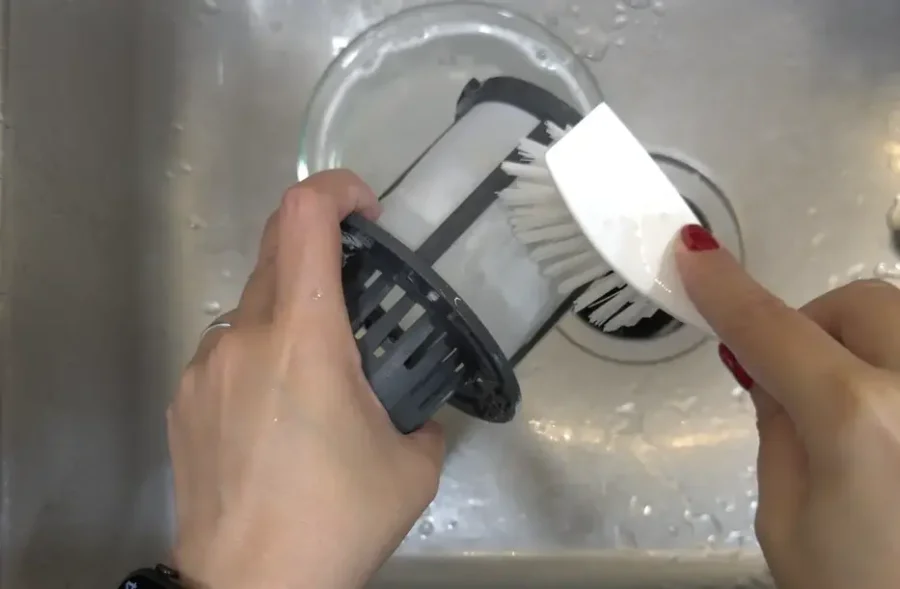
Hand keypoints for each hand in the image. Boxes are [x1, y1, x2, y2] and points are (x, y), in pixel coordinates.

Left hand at [168, 170, 444, 588]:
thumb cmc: (336, 519)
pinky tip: (276, 416)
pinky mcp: (182, 400)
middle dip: (322, 255)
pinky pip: (226, 352)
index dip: (336, 189)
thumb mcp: (411, 469)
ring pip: (250, 308)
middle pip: (275, 251)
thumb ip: (424, 421)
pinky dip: (258, 357)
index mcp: (303, 335)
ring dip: (289, 315)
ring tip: (318, 377)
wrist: (252, 586)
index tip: (367, 209)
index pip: (305, 217)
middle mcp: (243, 336)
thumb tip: (419, 418)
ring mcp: (203, 367)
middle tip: (360, 296)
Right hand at [676, 224, 899, 588]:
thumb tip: (774, 377)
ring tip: (854, 420)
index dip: (725, 290)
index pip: (773, 330)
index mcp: (861, 422)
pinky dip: (893, 380)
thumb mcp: (788, 523)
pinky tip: (891, 431)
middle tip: (793, 383)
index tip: (694, 254)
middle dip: (815, 328)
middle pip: (860, 303)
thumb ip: (779, 432)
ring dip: (863, 351)